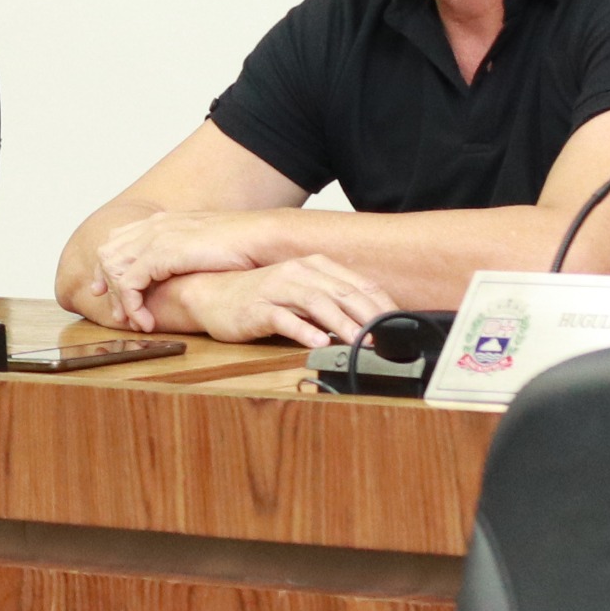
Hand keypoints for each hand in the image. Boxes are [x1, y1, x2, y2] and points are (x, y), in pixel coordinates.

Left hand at [86, 210, 293, 326]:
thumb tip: (178, 271)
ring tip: (134, 323)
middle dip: (108, 285)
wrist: (262, 237)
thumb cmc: (242, 245)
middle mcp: (153, 226)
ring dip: (120, 301)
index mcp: (162, 221)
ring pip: (114, 270)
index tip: (107, 290)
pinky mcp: (160, 255)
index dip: (109, 267)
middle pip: (108, 254)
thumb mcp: (204, 246)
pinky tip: (145, 323)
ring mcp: (155, 238)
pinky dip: (132, 306)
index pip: (118, 240)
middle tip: (117, 314)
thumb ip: (184, 254)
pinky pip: (129, 284)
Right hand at [178, 257, 396, 347]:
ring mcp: (276, 288)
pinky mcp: (256, 307)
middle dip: (367, 316)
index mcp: (314, 266)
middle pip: (342, 292)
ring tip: (358, 343)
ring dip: (341, 324)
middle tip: (386, 338)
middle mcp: (297, 272)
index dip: (382, 306)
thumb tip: (370, 324)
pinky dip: (302, 330)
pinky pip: (283, 318)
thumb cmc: (259, 297)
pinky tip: (317, 342)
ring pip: (316, 302)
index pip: (359, 285)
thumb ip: (333, 303)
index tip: (399, 328)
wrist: (210, 295)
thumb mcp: (301, 294)